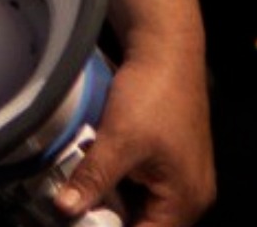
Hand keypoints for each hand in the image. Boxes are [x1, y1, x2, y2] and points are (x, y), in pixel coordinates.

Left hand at [52, 38, 213, 225]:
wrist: (167, 47)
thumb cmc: (154, 92)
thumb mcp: (119, 139)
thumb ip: (93, 179)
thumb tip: (65, 209)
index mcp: (186, 200)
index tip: (83, 223)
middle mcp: (191, 195)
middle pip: (147, 224)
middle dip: (112, 217)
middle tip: (80, 208)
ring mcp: (184, 176)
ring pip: (144, 206)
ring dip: (116, 201)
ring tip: (87, 190)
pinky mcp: (172, 159)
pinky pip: (146, 186)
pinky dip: (123, 183)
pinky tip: (101, 171)